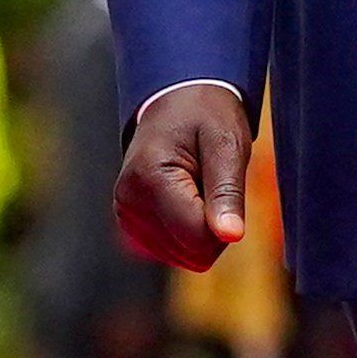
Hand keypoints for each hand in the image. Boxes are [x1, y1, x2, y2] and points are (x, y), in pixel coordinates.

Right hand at [116, 81, 249, 274]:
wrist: (174, 101)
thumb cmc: (206, 116)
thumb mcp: (226, 145)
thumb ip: (227, 192)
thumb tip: (230, 236)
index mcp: (150, 178)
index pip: (199, 238)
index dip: (225, 222)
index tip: (223, 184)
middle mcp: (129, 201)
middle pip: (193, 252)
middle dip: (214, 226)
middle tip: (211, 182)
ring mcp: (125, 213)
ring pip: (186, 256)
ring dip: (203, 229)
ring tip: (197, 186)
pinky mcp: (129, 221)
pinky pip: (174, 251)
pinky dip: (188, 231)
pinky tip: (185, 198)